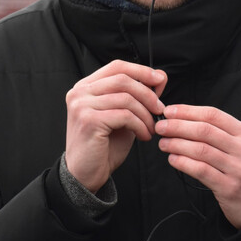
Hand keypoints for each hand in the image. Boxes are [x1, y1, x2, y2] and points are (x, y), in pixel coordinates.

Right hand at [65, 60, 166, 191]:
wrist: (86, 173)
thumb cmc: (104, 145)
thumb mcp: (124, 115)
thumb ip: (137, 95)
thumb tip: (160, 76)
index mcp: (86, 86)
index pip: (117, 66)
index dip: (141, 70)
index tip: (159, 80)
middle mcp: (80, 92)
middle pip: (123, 80)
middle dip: (148, 94)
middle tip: (160, 110)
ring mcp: (82, 105)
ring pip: (126, 98)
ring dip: (145, 114)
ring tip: (151, 127)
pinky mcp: (88, 120)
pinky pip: (124, 115)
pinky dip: (140, 125)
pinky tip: (144, 136)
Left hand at [156, 105, 240, 227]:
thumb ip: (221, 133)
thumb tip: (185, 120)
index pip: (213, 115)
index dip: (188, 111)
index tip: (170, 111)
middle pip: (204, 131)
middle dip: (178, 126)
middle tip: (161, 127)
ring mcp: (238, 169)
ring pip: (200, 150)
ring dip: (177, 144)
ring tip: (164, 143)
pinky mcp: (229, 187)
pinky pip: (200, 170)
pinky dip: (183, 163)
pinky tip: (173, 159)